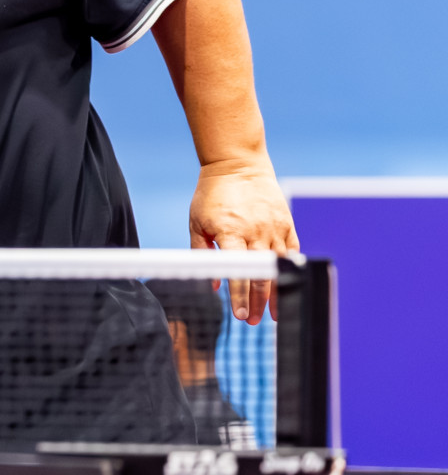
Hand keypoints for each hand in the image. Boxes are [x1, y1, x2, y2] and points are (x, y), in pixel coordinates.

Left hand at [189, 158, 299, 324]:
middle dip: (257, 303)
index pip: (238, 272)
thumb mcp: (197, 222)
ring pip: (279, 268)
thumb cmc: (211, 195)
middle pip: (260, 275)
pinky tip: (286, 287)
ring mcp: (274, 228)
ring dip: (276, 293)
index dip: (239, 297)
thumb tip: (212, 285)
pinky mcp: (287, 223)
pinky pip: (290, 253)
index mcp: (230, 232)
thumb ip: (202, 253)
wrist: (237, 165)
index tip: (238, 316)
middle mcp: (256, 232)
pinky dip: (289, 272)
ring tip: (272, 315)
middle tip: (252, 323)